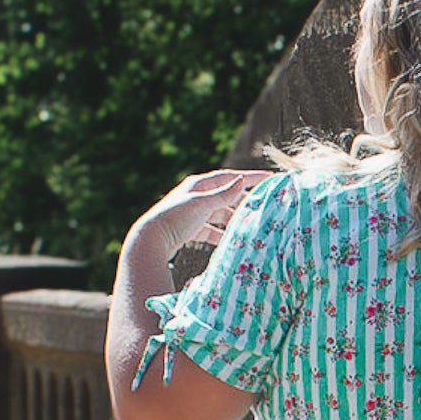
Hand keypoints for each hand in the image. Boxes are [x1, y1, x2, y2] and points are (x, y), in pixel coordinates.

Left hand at [125, 169, 267, 270]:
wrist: (151, 239)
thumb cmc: (176, 218)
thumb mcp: (202, 204)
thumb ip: (224, 195)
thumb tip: (242, 181)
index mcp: (199, 184)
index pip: (229, 177)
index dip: (250, 177)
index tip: (270, 177)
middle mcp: (195, 195)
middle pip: (226, 195)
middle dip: (244, 200)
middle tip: (263, 203)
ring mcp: (192, 212)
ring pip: (219, 214)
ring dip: (233, 219)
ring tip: (249, 225)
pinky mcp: (189, 228)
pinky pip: (210, 230)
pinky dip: (220, 234)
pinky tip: (230, 242)